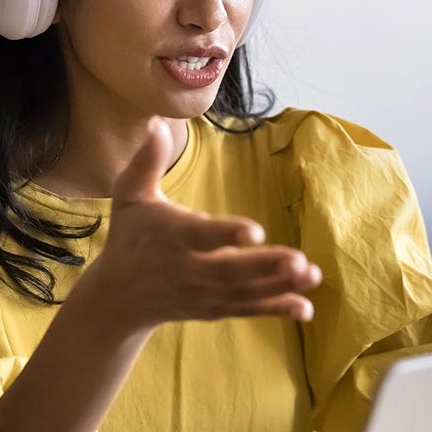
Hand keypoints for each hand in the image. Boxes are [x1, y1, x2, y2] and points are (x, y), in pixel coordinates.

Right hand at [83, 117, 322, 330]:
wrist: (119, 297)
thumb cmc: (130, 237)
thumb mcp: (130, 196)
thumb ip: (146, 161)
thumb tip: (158, 122)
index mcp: (171, 237)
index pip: (200, 236)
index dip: (226, 234)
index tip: (255, 231)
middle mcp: (189, 269)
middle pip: (230, 271)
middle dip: (264, 267)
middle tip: (297, 260)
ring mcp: (205, 292)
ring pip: (244, 292)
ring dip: (280, 286)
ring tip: (312, 275)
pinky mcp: (216, 307)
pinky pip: (248, 309)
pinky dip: (276, 308)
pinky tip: (306, 308)